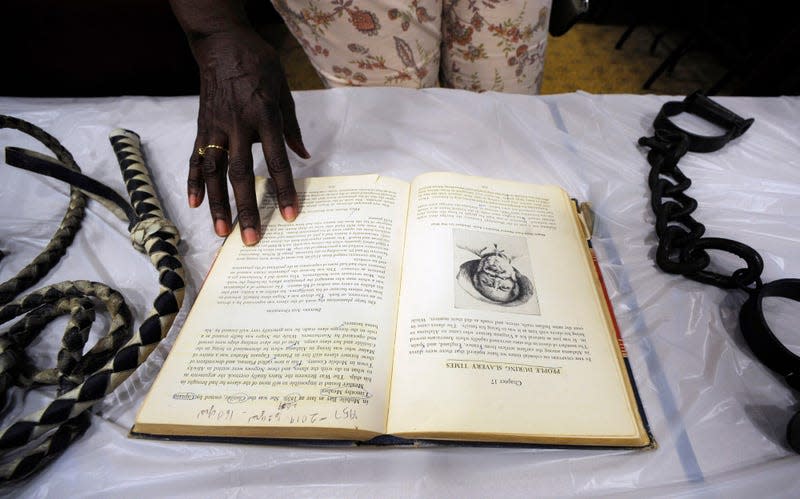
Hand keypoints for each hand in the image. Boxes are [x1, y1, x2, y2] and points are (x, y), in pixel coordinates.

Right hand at [187, 27, 308, 244]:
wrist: (222, 44)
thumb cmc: (259, 65)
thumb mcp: (284, 91)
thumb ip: (292, 126)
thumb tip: (303, 156)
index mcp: (263, 117)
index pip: (276, 161)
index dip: (283, 190)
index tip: (289, 216)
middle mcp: (237, 126)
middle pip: (240, 174)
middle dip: (246, 209)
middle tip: (250, 238)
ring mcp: (215, 128)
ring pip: (212, 172)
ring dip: (217, 204)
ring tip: (221, 231)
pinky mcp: (201, 127)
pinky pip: (195, 158)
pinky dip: (193, 182)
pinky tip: (194, 205)